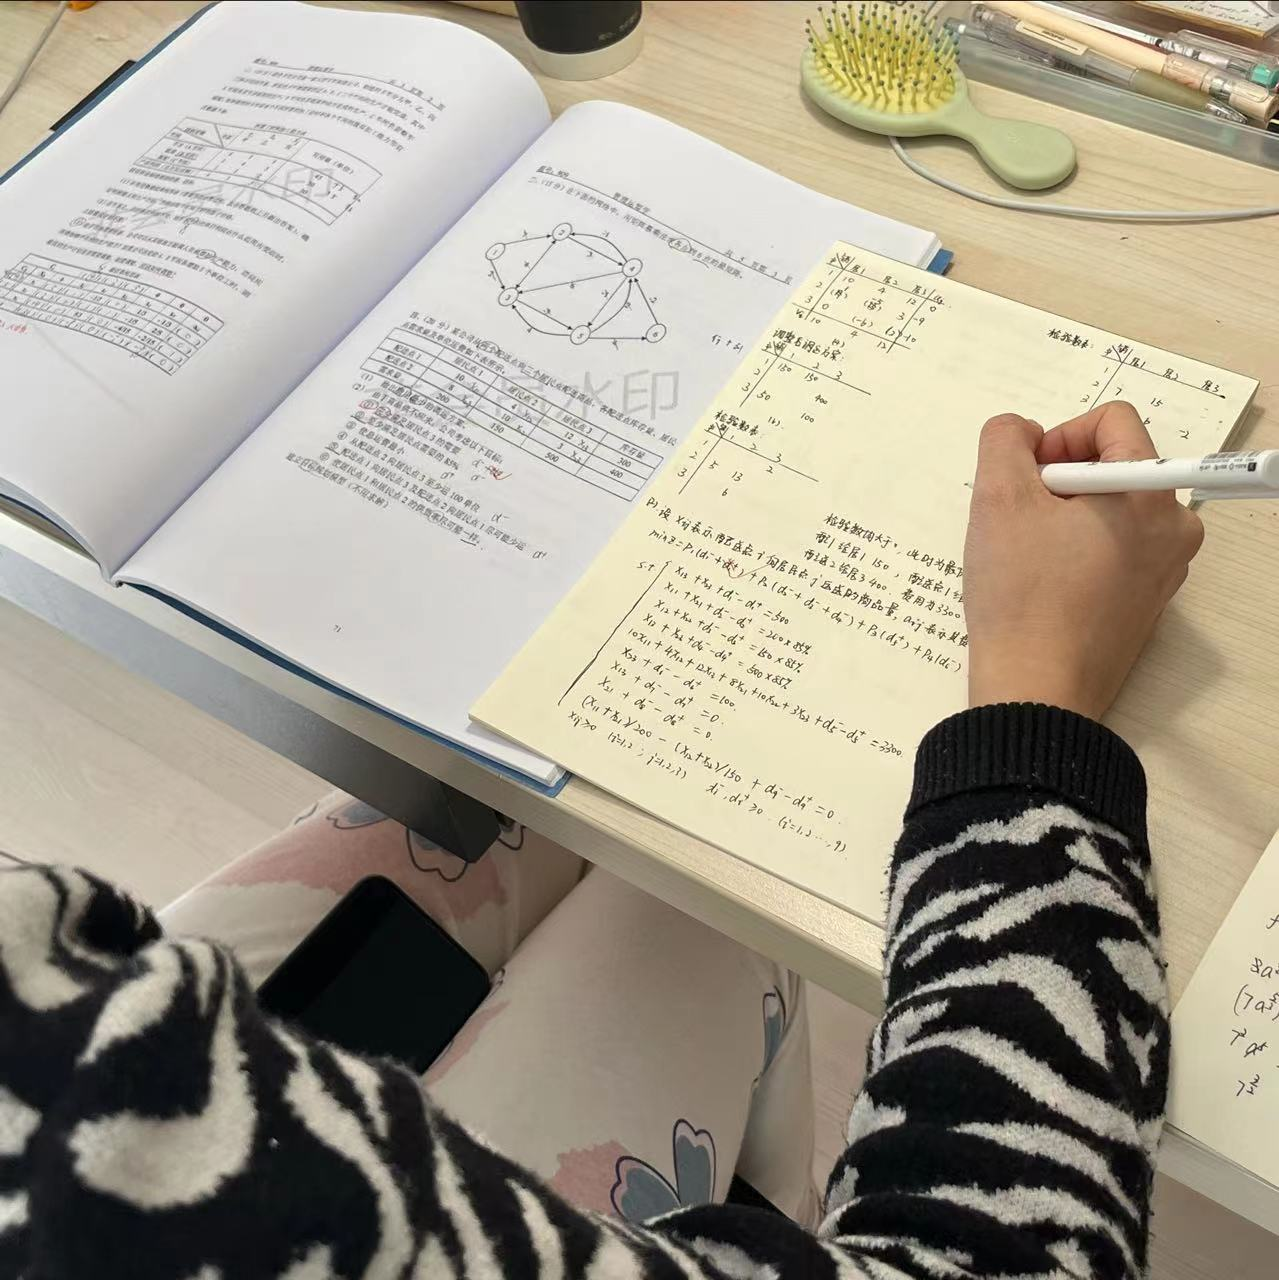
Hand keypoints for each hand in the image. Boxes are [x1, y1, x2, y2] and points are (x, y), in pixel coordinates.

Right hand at [963, 401, 1203, 720]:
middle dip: (1058, 484)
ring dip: (1061, 519)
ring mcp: (1164, 569)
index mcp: (1150, 494)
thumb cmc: (1021, 596)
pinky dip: (1072, 553)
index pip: (1112, 421)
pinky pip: (1110, 551)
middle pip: (1112, 467)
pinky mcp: (1145, 602)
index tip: (1027, 480)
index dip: (1058, 438)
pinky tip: (1040, 584)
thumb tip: (1022, 433)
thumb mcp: (997, 498)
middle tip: (1019, 522)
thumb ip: (1005, 441)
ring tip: (1026, 557)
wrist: (1037, 691)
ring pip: (1108, 510)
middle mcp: (1174, 528)